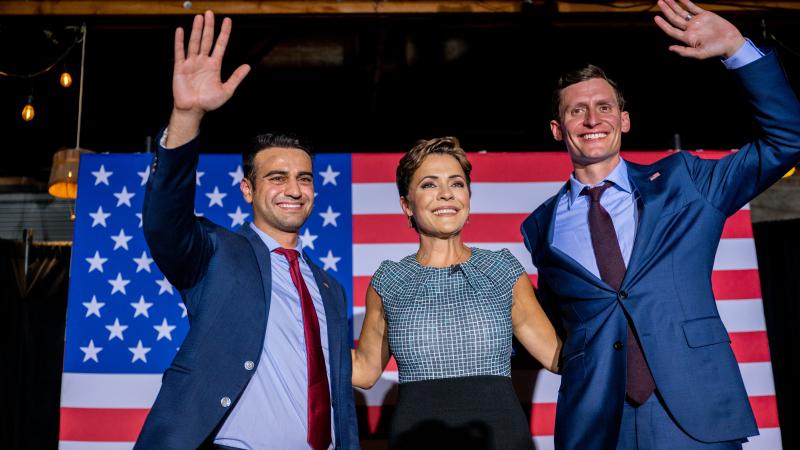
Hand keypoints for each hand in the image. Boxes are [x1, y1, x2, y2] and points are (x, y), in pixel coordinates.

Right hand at [166, 10, 249, 146]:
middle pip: (207, 40)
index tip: (227, 21)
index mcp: (214, 66)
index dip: (224, 33)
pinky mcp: (180, 67)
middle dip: (209, 27)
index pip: (220, 45)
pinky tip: (181, 30)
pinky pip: (180, 52)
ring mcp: (191, 63)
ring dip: (197, 30)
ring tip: (199, 17)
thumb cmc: (209, 102)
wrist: (193, 111)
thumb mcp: (227, 90)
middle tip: (210, 13)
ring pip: (195, 43)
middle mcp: (203, 61)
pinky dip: (180, 41)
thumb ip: (236, 78)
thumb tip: (248, 66)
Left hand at [654, 0, 745, 59]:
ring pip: (682, 11)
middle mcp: (690, 29)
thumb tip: (670, 48)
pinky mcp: (705, 15)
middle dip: (666, 10)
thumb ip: (685, 51)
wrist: (731, 42)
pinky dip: (686, 2)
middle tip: (659, 1)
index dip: (663, 24)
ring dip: (674, 5)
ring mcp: (696, 21)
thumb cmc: (716, 50)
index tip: (656, 17)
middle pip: (674, 18)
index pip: (671, 30)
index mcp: (687, 38)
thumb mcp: (700, 54)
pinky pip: (693, 7)